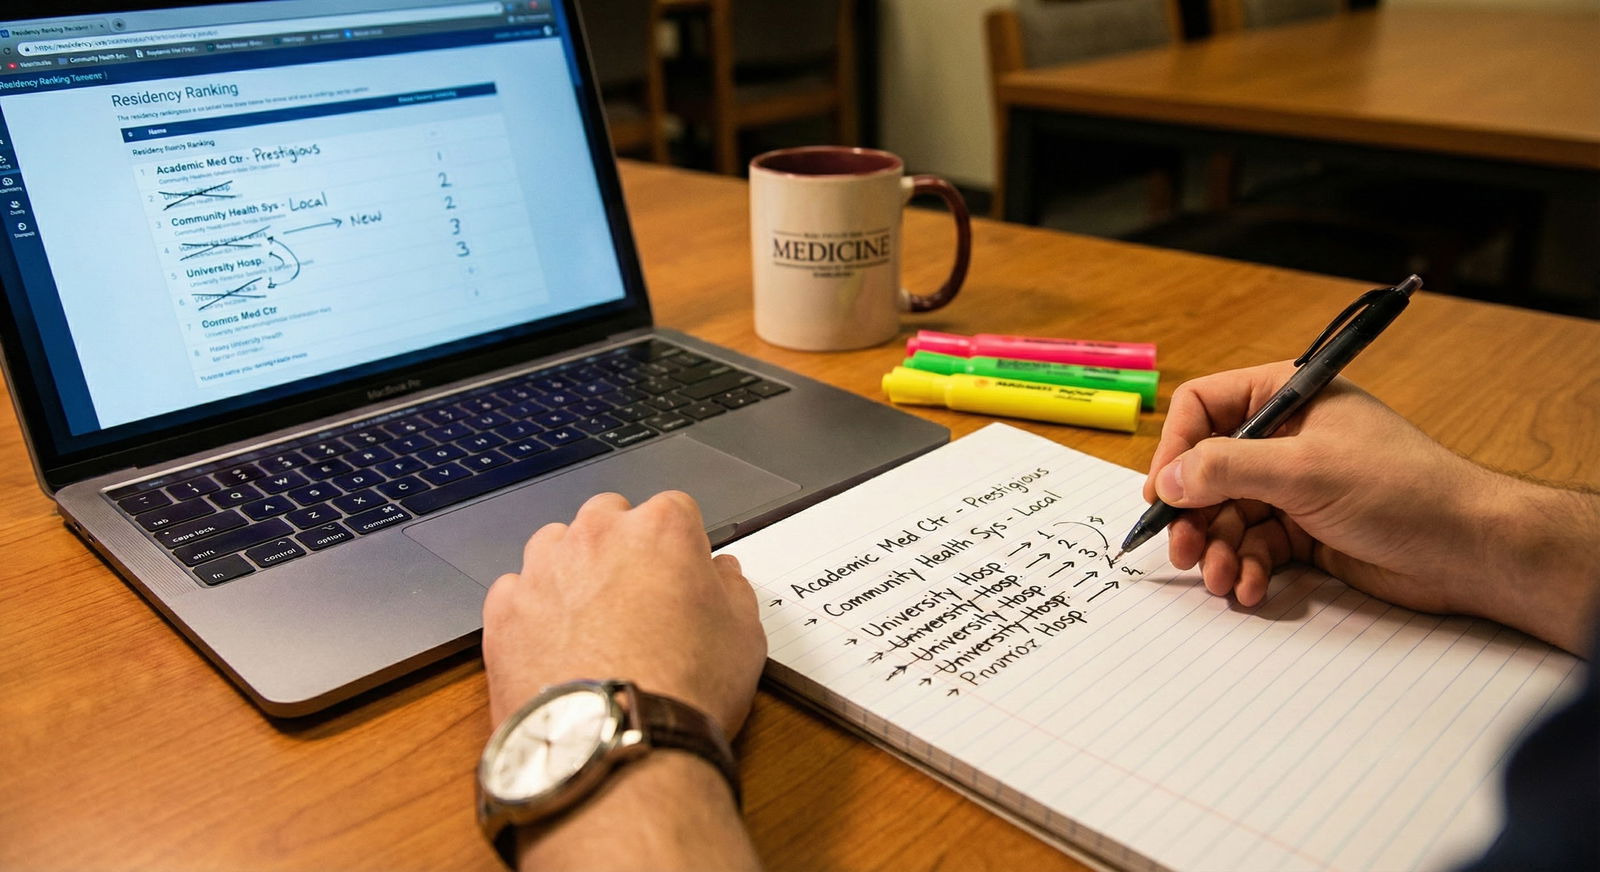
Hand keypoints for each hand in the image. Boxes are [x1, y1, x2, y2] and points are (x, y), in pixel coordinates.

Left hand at [482, 490, 766, 735]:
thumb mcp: (745, 637)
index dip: (681, 546)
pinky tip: (554, 645)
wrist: (615, 744)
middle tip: (638, 599)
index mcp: (660, 530)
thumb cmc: (684, 691)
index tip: (683, 577)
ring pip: (555, 545)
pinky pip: (516, 590)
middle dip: (622, 546)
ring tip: (591, 622)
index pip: (674, 510)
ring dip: (572, 570)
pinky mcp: (504, 610)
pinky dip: (532, 609)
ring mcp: (543, 569)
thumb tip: (722, 574)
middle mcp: (597, 535)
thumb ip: (733, 590)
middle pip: (609, 517)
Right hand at [1143, 362, 1599, 653]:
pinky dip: (1246, 568)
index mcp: (1288, 397)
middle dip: (1193, 515)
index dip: (1176, 449)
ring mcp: (1295, 485)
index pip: (1204, 408)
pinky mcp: (1306, 530)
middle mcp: (1286, 437)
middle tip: (1180, 552)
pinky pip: (1255, 546)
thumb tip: (1170, 479)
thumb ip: (1229, 469)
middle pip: (1209, 470)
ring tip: (1221, 580)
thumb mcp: (1304, 470)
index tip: (1163, 495)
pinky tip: (1251, 589)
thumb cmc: (1400, 489)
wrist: (1469, 549)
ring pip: (1227, 515)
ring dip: (1217, 550)